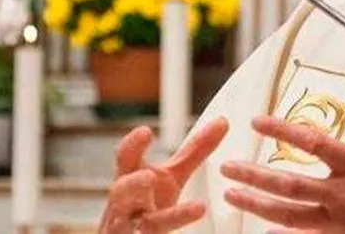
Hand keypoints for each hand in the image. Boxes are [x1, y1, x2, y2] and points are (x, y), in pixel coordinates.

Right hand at [98, 118, 229, 233]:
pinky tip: (175, 230)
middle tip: (148, 176)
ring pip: (126, 222)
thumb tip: (222, 122)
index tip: (146, 131)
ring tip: (155, 199)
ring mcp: (127, 226)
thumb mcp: (174, 175)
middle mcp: (125, 201)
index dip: (133, 145)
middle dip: (132, 184)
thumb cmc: (149, 201)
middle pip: (121, 191)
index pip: (126, 158)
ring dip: (147, 215)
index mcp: (132, 177)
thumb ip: (195, 151)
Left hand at [220, 87, 344, 233]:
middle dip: (253, 174)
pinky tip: (263, 229)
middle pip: (289, 182)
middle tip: (226, 167)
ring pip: (290, 214)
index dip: (282, 130)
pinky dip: (283, 233)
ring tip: (231, 196)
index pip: (313, 141)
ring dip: (257, 204)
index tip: (257, 121)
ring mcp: (343, 221)